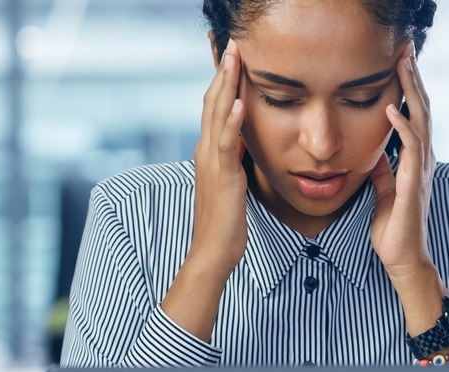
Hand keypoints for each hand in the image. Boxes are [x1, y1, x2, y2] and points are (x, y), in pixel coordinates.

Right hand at [162, 39, 245, 340]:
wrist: (213, 251)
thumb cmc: (224, 220)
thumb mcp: (231, 182)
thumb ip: (233, 159)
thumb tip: (242, 141)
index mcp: (209, 151)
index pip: (214, 107)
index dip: (222, 80)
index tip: (231, 55)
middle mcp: (206, 151)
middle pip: (213, 102)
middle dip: (224, 71)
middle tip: (231, 42)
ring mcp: (212, 162)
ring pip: (217, 115)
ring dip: (226, 84)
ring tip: (234, 57)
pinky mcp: (222, 176)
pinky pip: (227, 144)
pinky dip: (232, 122)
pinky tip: (239, 102)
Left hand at [370, 41, 442, 335]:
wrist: (402, 259)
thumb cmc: (394, 229)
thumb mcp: (385, 193)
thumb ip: (383, 172)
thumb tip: (376, 155)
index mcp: (414, 162)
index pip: (415, 116)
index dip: (410, 89)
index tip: (400, 64)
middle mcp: (422, 161)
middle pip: (423, 110)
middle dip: (414, 79)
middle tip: (406, 49)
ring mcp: (420, 171)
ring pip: (422, 121)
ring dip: (412, 91)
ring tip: (403, 64)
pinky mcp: (414, 183)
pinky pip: (410, 148)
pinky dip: (402, 124)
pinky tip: (393, 106)